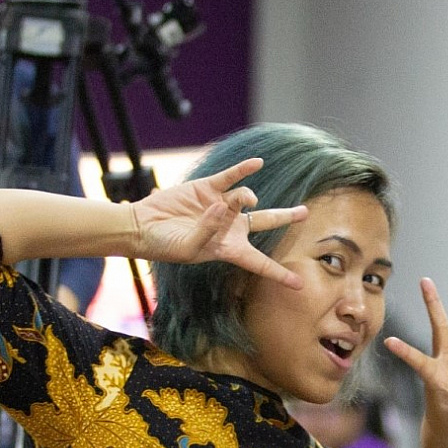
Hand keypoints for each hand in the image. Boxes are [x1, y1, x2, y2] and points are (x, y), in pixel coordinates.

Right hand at [128, 158, 307, 286]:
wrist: (143, 226)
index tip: (299, 285)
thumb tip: (224, 206)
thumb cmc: (165, 245)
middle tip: (304, 213)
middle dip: (286, 217)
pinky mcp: (208, 188)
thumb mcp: (188, 247)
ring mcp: (221, 206)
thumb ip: (208, 230)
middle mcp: (230, 227)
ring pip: (245, 198)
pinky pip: (231, 177)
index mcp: (229, 249)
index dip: (278, 274)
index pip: (259, 263)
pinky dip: (244, 170)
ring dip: (245, 197)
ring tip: (239, 200)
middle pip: (266, 222)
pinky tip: (258, 162)